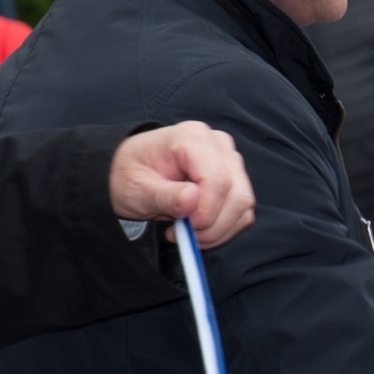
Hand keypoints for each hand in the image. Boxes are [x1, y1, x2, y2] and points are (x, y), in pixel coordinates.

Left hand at [109, 121, 253, 247]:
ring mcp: (230, 161)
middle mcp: (218, 145)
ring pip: (243, 204)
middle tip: (185, 235)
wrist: (131, 169)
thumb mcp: (135, 187)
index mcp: (192, 138)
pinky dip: (224, 229)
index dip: (207, 210)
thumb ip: (164, 195)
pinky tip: (198, 228)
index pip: (217, 177)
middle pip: (237, 192)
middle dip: (213, 224)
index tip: (187, 230)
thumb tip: (192, 202)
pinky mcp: (236, 179)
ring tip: (187, 232)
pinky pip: (243, 212)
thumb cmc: (130, 174)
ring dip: (218, 229)